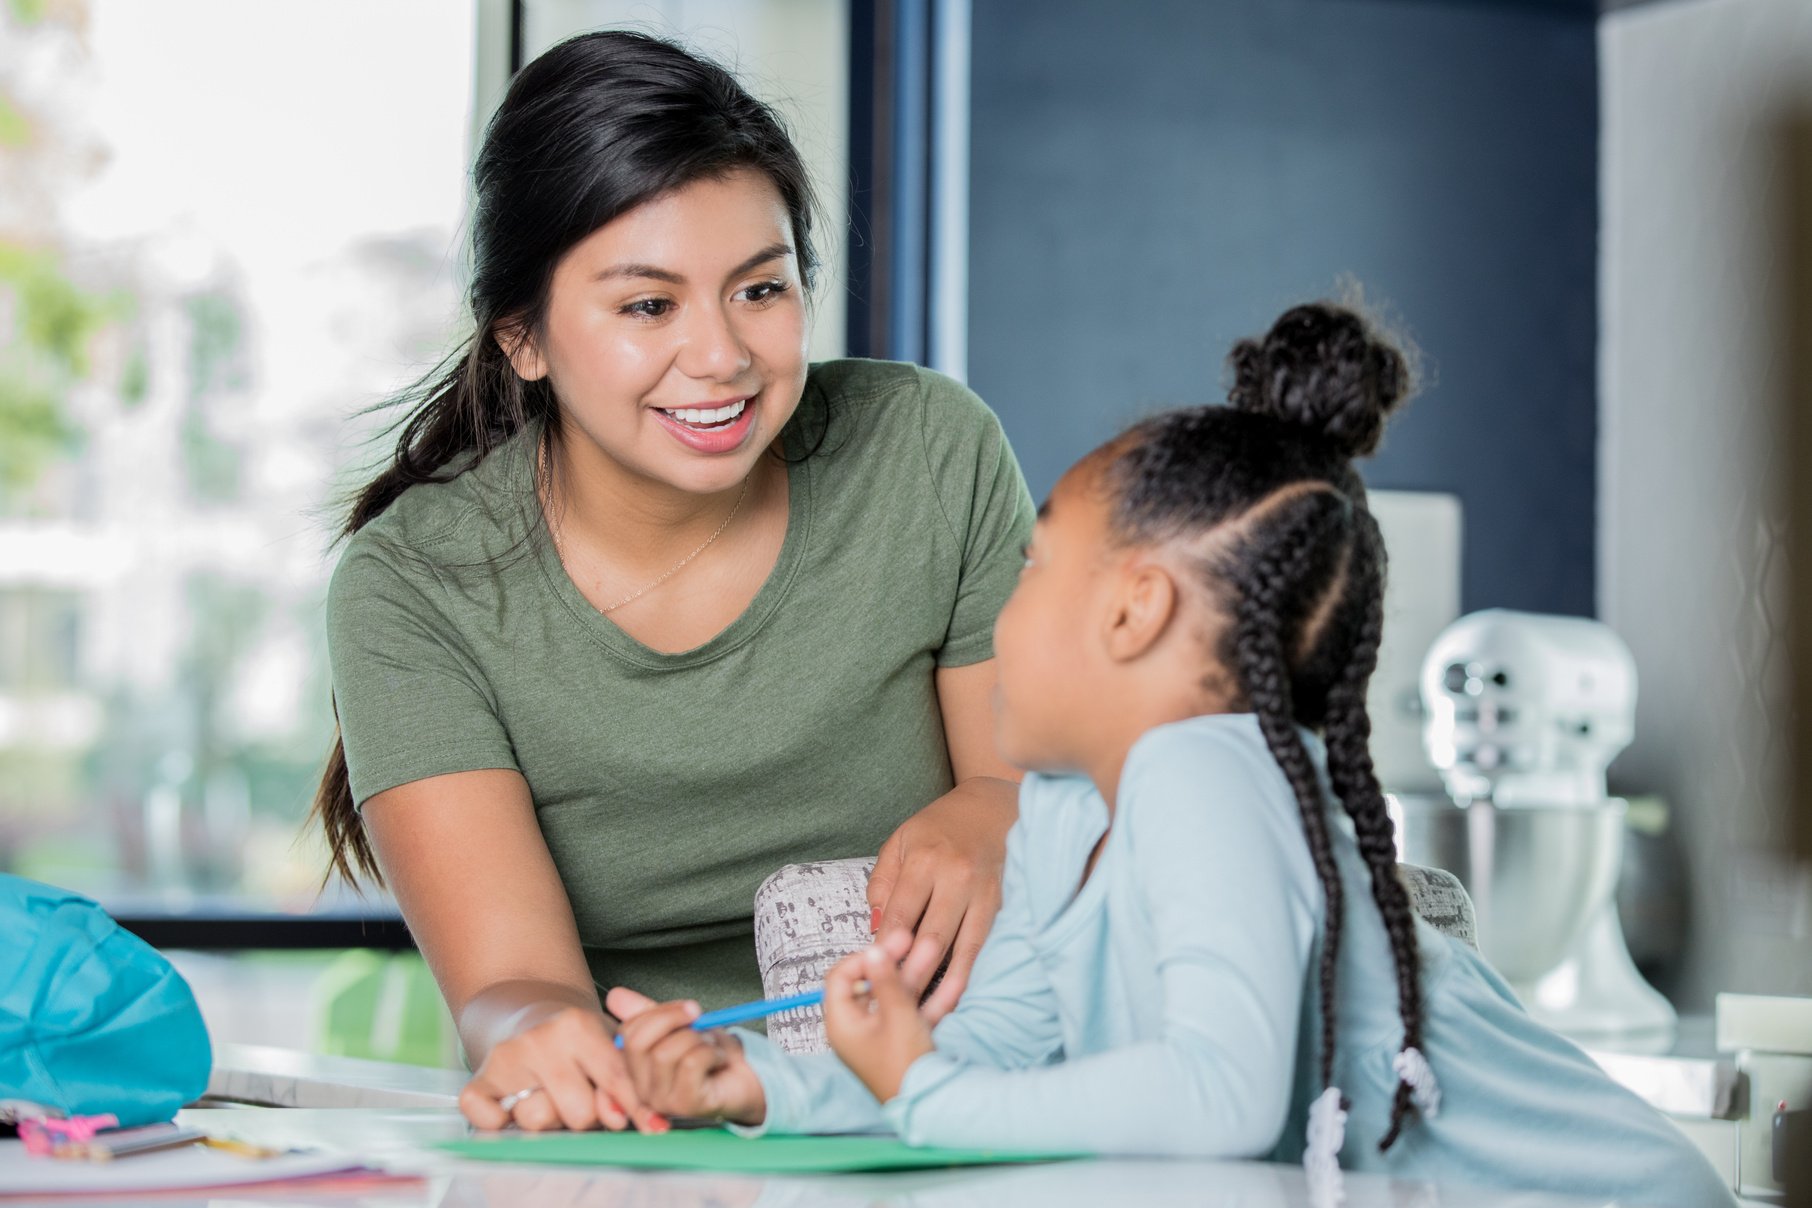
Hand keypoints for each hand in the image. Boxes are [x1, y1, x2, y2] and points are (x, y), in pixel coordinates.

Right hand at [459, 1003, 643, 1131]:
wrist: (528, 1011)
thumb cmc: (576, 1037)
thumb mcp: (609, 1040)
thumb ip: (625, 1078)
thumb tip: (629, 1121)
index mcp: (576, 1024)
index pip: (614, 1079)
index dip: (633, 1106)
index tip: (646, 1124)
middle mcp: (539, 1039)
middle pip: (579, 1113)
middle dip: (588, 1116)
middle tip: (583, 1100)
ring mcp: (506, 1059)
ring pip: (537, 1121)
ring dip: (549, 1120)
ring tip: (553, 1101)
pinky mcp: (479, 1079)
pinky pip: (484, 1116)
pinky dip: (495, 1123)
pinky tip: (511, 1113)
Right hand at [607, 987, 767, 1127]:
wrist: (747, 1079)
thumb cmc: (712, 1054)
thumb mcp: (680, 1026)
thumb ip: (648, 1012)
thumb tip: (614, 996)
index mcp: (636, 1067)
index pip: (626, 1033)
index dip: (657, 1012)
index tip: (685, 1008)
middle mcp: (641, 1088)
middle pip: (637, 1043)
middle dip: (672, 1018)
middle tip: (698, 1016)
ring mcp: (661, 1101)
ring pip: (665, 1053)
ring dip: (697, 1039)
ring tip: (709, 1045)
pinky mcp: (685, 1105)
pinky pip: (690, 1064)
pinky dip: (711, 1052)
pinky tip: (718, 1059)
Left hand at [823, 930, 935, 1101]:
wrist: (930, 1106)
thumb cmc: (904, 1067)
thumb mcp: (896, 1015)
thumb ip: (885, 980)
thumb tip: (873, 949)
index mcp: (842, 1022)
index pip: (841, 977)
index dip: (863, 957)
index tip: (888, 946)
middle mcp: (856, 1028)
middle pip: (870, 985)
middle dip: (896, 962)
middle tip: (912, 941)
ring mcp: (879, 1036)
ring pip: (895, 997)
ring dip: (916, 976)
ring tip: (936, 951)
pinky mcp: (900, 1043)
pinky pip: (911, 1014)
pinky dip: (928, 1000)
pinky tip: (954, 982)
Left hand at [868, 776, 1014, 1021]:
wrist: (993, 807)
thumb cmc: (939, 828)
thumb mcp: (900, 843)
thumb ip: (883, 885)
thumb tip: (876, 932)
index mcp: (925, 860)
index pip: (900, 915)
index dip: (886, 950)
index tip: (874, 977)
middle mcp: (957, 877)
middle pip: (932, 937)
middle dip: (913, 976)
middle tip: (895, 1008)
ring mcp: (985, 891)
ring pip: (964, 947)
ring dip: (945, 984)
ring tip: (927, 1012)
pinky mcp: (1004, 903)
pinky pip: (986, 944)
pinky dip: (972, 971)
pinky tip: (958, 994)